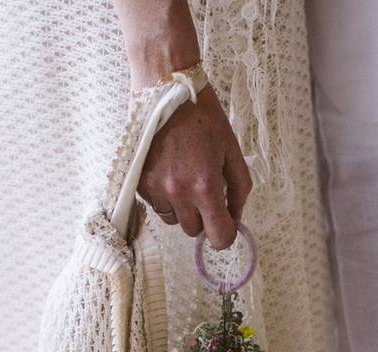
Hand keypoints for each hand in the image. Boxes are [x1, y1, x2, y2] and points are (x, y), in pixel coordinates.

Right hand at [137, 85, 251, 248]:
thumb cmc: (203, 116)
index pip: (218, 237)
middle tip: (206, 192)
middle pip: (194, 231)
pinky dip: (165, 198)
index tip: (227, 224)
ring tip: (185, 179)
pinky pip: (156, 206)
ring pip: (173, 221)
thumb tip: (237, 217)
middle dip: (203, 218)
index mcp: (206, 186)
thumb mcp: (232, 150)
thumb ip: (239, 189)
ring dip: (182, 209)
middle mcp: (178, 193)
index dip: (226, 235)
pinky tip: (169, 172)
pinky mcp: (138, 183)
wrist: (164, 89)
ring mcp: (155, 190)